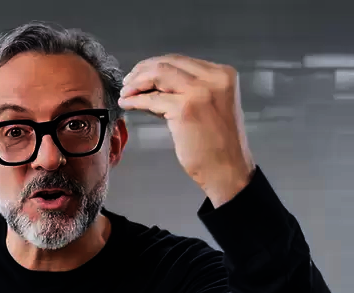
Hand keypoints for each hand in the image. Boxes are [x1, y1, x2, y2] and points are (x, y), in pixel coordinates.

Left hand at [118, 54, 256, 206]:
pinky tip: (127, 104)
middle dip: (142, 70)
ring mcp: (200, 92)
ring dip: (136, 82)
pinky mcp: (185, 109)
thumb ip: (187, 91)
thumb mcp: (209, 106)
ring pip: (158, 74)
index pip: (181, 61)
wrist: (229, 170)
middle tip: (128, 82)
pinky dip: (135, 100)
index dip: (156, 65)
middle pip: (167, 63)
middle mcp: (214, 78)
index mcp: (223, 74)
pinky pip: (151, 99)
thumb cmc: (218, 144)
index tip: (140, 74)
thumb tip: (151, 85)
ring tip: (125, 92)